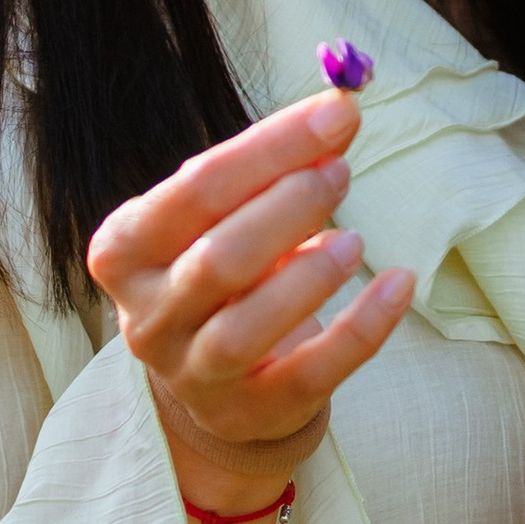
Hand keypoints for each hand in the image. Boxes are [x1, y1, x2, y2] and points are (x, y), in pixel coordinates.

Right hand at [90, 92, 413, 523]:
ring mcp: (193, 374)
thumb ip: (270, 168)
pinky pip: (311, 373)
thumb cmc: (222, 273)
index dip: (272, 147)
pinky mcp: (250, 412)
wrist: (217, 382)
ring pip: (247, 327)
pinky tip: (400, 284)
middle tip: (341, 172)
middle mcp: (146, 317)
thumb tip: (340, 110)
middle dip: (289, 207)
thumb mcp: (224, 217)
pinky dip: (363, 328)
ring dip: (310, 276)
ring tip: (355, 240)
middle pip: (218, 258)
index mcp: (125, 250)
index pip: (195, 188)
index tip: (338, 111)